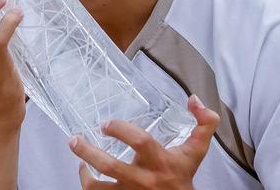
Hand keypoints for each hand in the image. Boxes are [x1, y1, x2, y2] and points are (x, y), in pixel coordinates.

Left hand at [70, 95, 220, 189]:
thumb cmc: (182, 176)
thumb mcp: (197, 150)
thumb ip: (204, 123)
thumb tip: (193, 98)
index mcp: (160, 162)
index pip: (140, 141)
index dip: (121, 130)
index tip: (106, 123)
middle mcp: (143, 180)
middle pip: (109, 166)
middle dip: (88, 151)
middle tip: (75, 138)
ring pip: (98, 187)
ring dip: (83, 173)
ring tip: (77, 154)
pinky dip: (86, 184)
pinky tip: (84, 173)